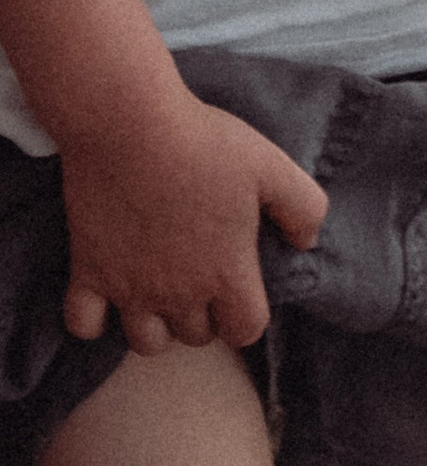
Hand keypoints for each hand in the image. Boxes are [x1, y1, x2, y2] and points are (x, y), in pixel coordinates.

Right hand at [59, 83, 324, 351]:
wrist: (129, 123)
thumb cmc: (204, 142)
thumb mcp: (273, 166)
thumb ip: (304, 208)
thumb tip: (305, 242)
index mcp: (226, 272)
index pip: (245, 330)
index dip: (246, 317)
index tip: (241, 291)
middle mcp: (178, 292)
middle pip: (196, 336)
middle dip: (204, 317)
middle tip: (201, 280)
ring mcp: (129, 286)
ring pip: (146, 342)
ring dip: (156, 327)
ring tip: (160, 294)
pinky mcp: (87, 270)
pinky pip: (83, 325)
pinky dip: (94, 321)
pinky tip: (109, 294)